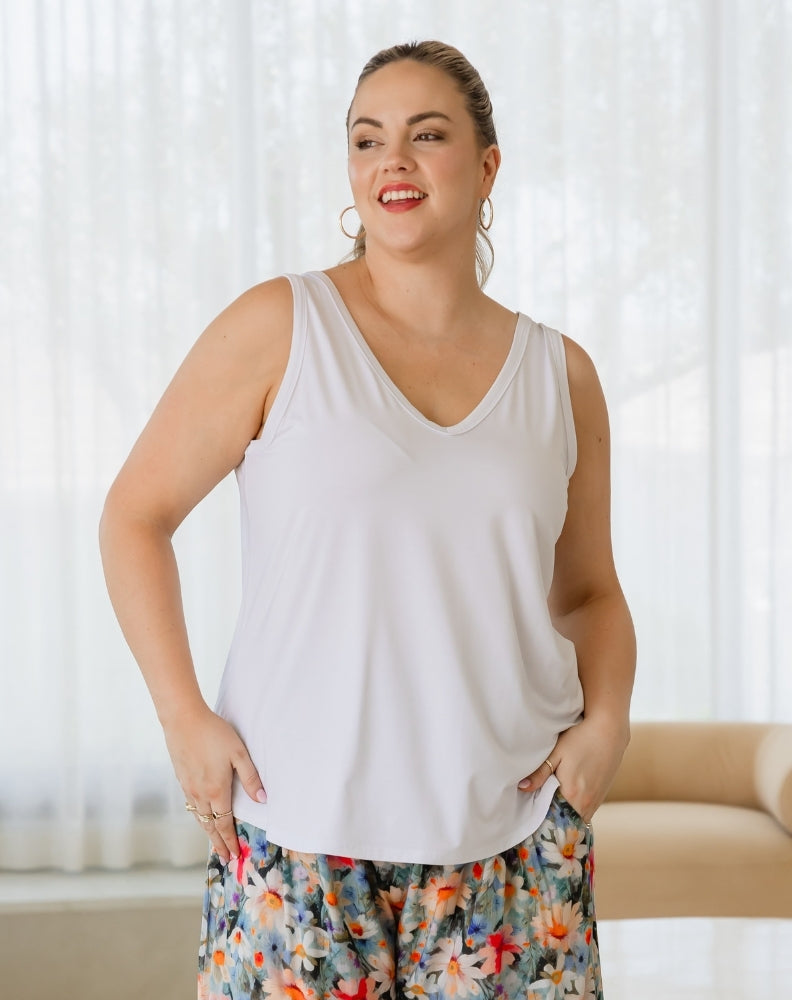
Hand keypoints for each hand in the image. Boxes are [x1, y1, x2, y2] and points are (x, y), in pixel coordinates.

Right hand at [163, 704, 265, 863]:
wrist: (183, 720)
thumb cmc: (214, 733)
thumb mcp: (239, 753)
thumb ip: (251, 778)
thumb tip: (262, 799)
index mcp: (216, 791)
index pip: (225, 823)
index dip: (231, 840)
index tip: (235, 854)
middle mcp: (200, 794)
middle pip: (210, 826)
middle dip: (219, 843)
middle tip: (226, 858)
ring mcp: (188, 788)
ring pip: (198, 818)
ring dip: (207, 832)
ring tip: (215, 842)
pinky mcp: (181, 779)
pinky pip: (191, 806)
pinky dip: (198, 817)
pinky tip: (201, 816)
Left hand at [517, 716, 629, 822]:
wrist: (610, 730)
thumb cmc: (581, 738)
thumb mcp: (557, 753)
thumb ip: (540, 773)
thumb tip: (523, 788)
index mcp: (572, 794)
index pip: (554, 819)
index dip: (542, 822)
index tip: (532, 821)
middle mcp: (586, 802)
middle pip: (566, 823)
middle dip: (553, 822)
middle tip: (538, 818)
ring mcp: (596, 800)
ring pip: (577, 819)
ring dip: (565, 818)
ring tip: (551, 811)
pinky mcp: (602, 795)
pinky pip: (586, 812)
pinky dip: (575, 812)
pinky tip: (566, 802)